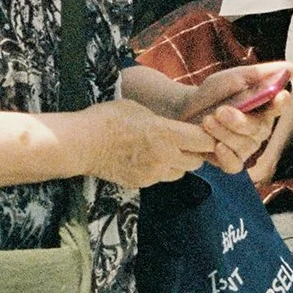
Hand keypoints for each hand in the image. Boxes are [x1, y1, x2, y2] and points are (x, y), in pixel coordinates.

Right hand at [79, 98, 216, 189]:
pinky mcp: (142, 183)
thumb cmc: (108, 118)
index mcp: (165, 133)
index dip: (209, 135)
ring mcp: (153, 173)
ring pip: (182, 172)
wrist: (83, 143)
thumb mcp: (140, 109)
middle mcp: (164, 156)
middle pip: (198, 160)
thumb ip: (163, 121)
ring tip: (168, 149)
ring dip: (181, 162)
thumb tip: (175, 128)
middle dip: (197, 151)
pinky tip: (149, 158)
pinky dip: (163, 170)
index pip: (204, 140)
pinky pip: (163, 178)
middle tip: (189, 140)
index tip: (207, 130)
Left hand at [178, 65, 292, 175]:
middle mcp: (259, 129)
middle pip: (260, 129)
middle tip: (221, 111)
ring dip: (224, 133)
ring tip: (207, 120)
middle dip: (240, 121)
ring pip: (244, 146)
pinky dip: (225, 156)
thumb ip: (262, 74)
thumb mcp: (235, 78)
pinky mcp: (232, 161)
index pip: (278, 106)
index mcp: (264, 107)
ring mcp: (247, 147)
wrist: (187, 110)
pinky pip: (235, 165)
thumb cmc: (215, 93)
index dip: (280, 103)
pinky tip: (216, 145)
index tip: (279, 97)